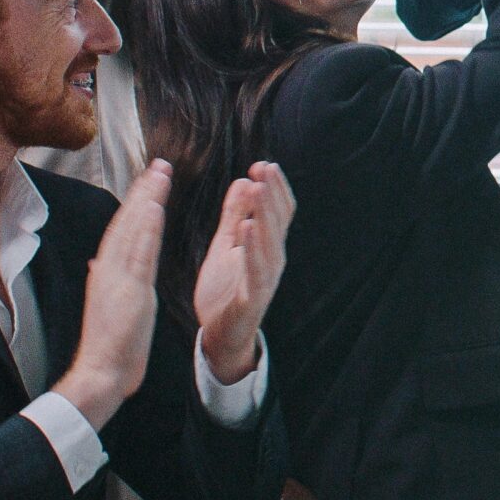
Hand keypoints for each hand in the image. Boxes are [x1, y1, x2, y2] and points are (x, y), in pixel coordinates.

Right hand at [56, 160, 169, 426]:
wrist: (100, 372)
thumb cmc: (108, 345)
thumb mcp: (107, 304)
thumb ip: (104, 279)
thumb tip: (97, 261)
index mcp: (106, 272)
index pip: (123, 230)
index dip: (136, 203)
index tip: (150, 181)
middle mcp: (108, 268)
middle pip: (127, 222)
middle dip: (144, 191)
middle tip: (160, 164)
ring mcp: (117, 277)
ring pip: (133, 230)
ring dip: (148, 199)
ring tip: (161, 174)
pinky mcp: (129, 290)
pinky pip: (140, 253)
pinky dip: (147, 228)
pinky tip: (156, 207)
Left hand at [193, 162, 294, 385]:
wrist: (220, 335)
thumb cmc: (224, 290)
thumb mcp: (225, 245)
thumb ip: (233, 215)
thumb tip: (243, 180)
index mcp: (267, 246)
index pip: (280, 211)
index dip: (274, 187)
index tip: (262, 164)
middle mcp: (273, 259)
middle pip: (278, 221)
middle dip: (272, 193)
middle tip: (264, 168)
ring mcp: (266, 279)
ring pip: (271, 242)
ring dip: (265, 214)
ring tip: (258, 190)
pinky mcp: (254, 297)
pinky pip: (257, 270)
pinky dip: (253, 248)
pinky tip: (247, 227)